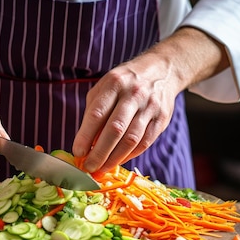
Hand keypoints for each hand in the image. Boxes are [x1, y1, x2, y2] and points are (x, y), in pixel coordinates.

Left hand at [72, 50, 177, 173]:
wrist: (161, 71)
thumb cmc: (125, 83)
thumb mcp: (105, 88)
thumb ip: (94, 112)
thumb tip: (86, 143)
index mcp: (114, 84)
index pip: (97, 114)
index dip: (86, 136)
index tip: (78, 152)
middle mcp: (134, 94)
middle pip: (115, 129)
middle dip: (100, 153)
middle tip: (89, 167)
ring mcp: (150, 107)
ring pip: (131, 139)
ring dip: (114, 158)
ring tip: (102, 169)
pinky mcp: (162, 119)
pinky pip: (144, 142)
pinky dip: (129, 155)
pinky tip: (118, 161)